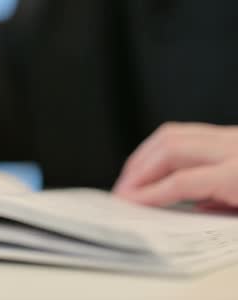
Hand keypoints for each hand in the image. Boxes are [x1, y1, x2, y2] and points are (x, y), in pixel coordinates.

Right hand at [114, 122, 237, 208]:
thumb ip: (217, 214)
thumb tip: (189, 210)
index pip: (180, 181)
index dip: (147, 193)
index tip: (128, 202)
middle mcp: (235, 148)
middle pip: (169, 149)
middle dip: (138, 170)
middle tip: (122, 189)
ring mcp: (232, 136)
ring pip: (172, 134)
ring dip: (144, 155)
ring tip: (130, 177)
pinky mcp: (231, 135)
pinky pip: (186, 133)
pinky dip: (161, 147)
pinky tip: (153, 164)